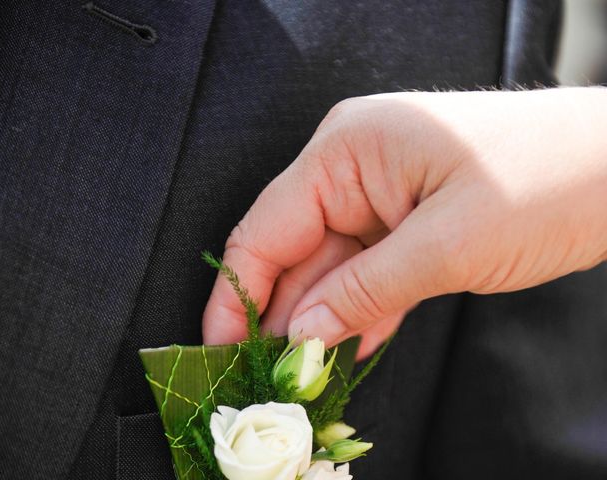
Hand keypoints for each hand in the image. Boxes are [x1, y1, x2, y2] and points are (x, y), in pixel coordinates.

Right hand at [202, 87, 606, 358]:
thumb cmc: (550, 178)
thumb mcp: (447, 245)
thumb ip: (363, 291)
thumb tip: (299, 334)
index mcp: (346, 149)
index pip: (266, 229)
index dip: (238, 293)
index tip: (222, 347)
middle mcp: (353, 168)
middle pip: (292, 252)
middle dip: (280, 316)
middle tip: (267, 377)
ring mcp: (380, 196)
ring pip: (329, 269)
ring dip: (320, 321)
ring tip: (302, 376)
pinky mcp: (406, 223)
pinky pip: (366, 273)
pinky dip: (357, 312)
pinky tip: (346, 350)